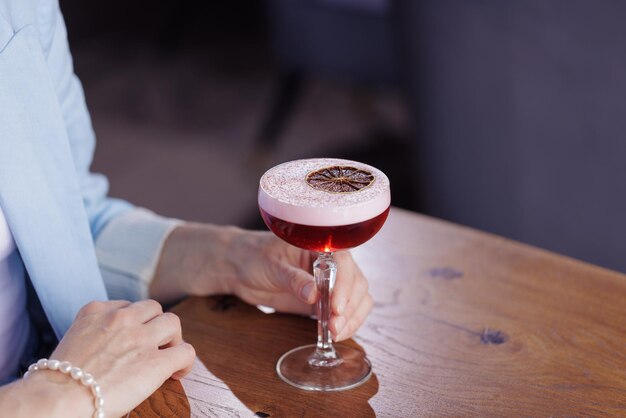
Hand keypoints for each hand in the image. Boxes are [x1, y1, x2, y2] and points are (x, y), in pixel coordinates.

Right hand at [30, 300, 194, 416]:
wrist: (55, 400)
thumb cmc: (58, 382)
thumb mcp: (74, 341)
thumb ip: (96, 335)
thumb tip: (113, 349)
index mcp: (95, 311)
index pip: (127, 306)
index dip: (134, 323)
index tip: (132, 339)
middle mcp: (120, 318)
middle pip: (153, 308)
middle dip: (155, 325)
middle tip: (154, 345)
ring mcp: (139, 338)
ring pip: (173, 322)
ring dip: (173, 338)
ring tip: (167, 356)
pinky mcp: (155, 362)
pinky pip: (185, 351)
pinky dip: (186, 361)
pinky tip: (177, 373)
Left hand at [151, 224, 372, 340]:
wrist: (241, 267)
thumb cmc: (255, 256)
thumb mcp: (271, 266)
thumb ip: (293, 279)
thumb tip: (314, 294)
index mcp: (320, 245)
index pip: (344, 262)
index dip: (345, 284)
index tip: (336, 306)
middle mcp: (331, 263)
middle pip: (357, 282)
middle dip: (350, 306)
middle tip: (335, 325)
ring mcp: (331, 282)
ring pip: (358, 298)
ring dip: (352, 317)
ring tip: (335, 333)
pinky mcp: (325, 300)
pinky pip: (346, 312)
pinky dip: (347, 323)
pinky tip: (335, 334)